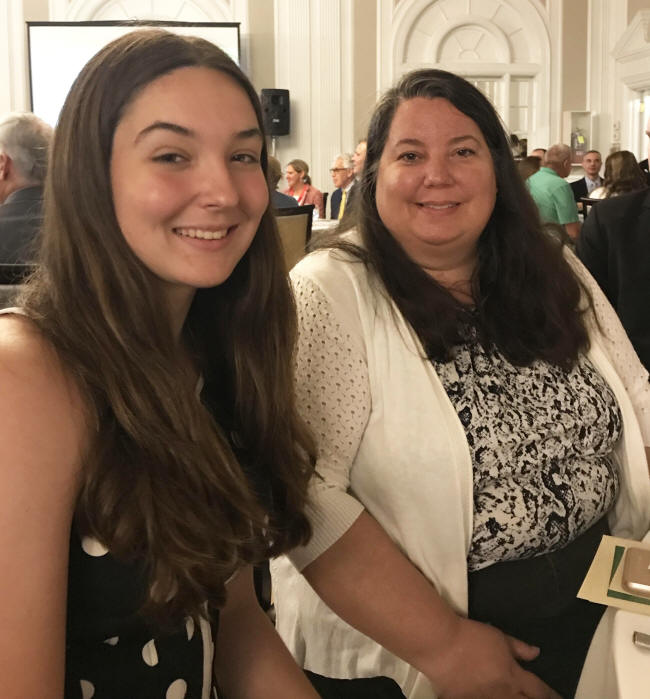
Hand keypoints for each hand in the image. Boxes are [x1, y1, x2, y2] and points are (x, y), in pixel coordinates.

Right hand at [427, 617, 560, 698]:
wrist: (442, 645)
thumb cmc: (472, 637)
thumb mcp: (499, 637)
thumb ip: (518, 648)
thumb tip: (537, 653)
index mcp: (514, 677)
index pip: (540, 691)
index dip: (551, 696)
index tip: (558, 698)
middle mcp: (504, 694)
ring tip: (511, 697)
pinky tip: (483, 697)